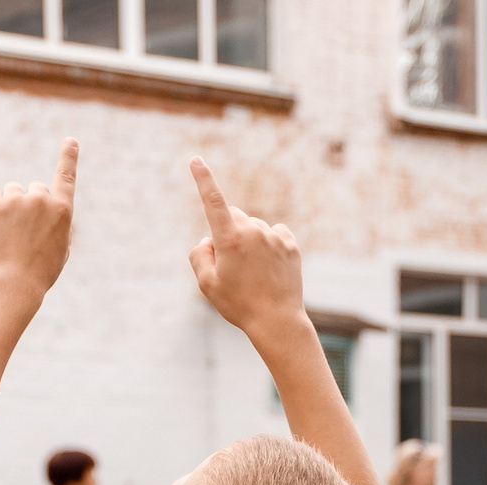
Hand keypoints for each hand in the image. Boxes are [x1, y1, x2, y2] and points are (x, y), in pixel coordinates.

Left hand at [0, 139, 77, 299]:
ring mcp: (15, 200)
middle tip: (24, 232)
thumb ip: (58, 226)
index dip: (69, 158)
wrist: (12, 285)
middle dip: (30, 204)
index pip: (66, 177)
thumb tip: (49, 211)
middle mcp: (41, 199)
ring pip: (12, 190)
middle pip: (35, 188)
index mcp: (62, 211)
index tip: (70, 141)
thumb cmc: (39, 273)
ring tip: (8, 234)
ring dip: (10, 205)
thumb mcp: (60, 251)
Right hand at [187, 157, 307, 342]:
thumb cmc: (238, 304)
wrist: (277, 322)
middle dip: (227, 231)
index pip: (213, 201)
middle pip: (233, 216)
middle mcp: (253, 231)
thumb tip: (209, 239)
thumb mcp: (207, 284)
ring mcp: (274, 237)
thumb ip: (199, 255)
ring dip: (249, 241)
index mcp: (229, 238)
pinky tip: (269, 267)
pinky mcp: (290, 245)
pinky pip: (274, 234)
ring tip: (253, 274)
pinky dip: (268, 244)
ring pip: (254, 228)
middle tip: (230, 264)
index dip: (203, 179)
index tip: (196, 160)